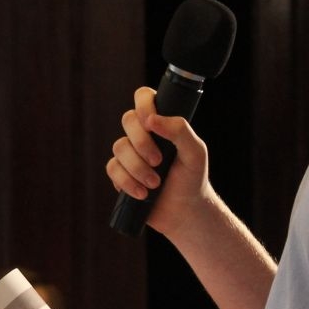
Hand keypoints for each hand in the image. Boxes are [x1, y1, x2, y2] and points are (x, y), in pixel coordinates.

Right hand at [107, 84, 212, 232]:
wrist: (185, 211)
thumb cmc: (192, 178)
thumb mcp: (195, 152)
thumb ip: (180, 130)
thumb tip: (152, 119)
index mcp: (161, 123)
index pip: (144, 97)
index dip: (143, 103)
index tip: (151, 121)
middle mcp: (142, 134)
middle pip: (127, 120)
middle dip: (142, 142)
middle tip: (159, 161)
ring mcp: (129, 154)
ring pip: (119, 147)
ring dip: (137, 167)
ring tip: (155, 183)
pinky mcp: (120, 174)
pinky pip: (113, 169)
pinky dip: (128, 181)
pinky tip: (142, 193)